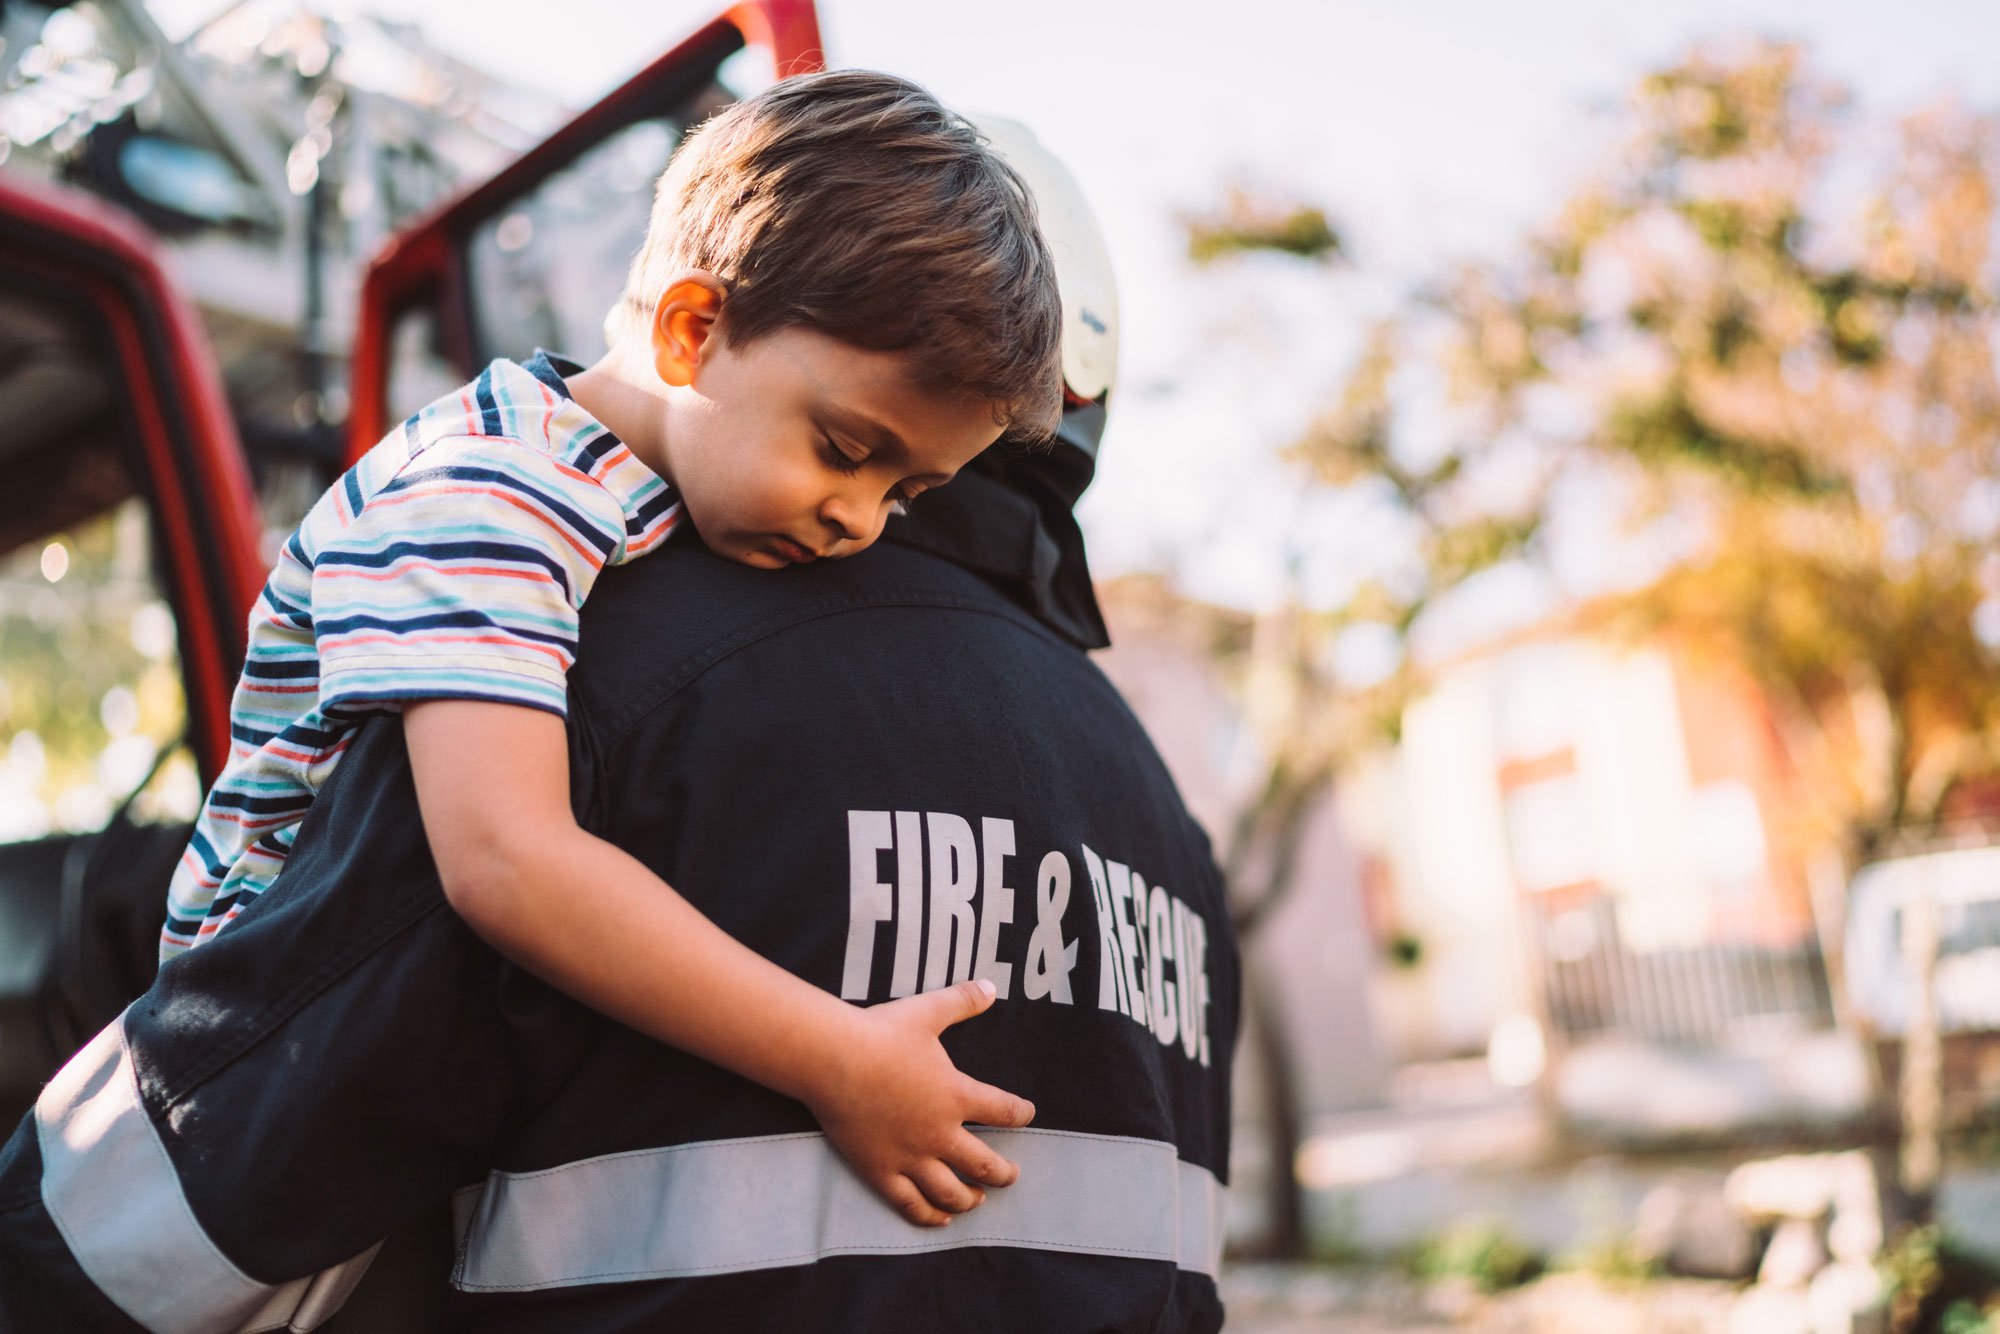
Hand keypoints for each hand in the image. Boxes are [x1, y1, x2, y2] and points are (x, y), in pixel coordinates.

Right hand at [804, 979, 1035, 1226]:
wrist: (833, 1059)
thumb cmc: (881, 1034)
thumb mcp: (927, 1011)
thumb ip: (961, 1001)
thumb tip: (990, 986)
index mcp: (956, 1095)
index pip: (1003, 1111)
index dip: (1020, 1114)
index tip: (1027, 1114)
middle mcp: (939, 1133)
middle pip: (984, 1164)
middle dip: (1004, 1172)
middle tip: (1012, 1175)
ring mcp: (910, 1156)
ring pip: (950, 1191)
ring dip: (970, 1199)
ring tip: (979, 1200)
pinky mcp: (880, 1170)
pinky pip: (910, 1203)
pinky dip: (929, 1215)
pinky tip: (939, 1219)